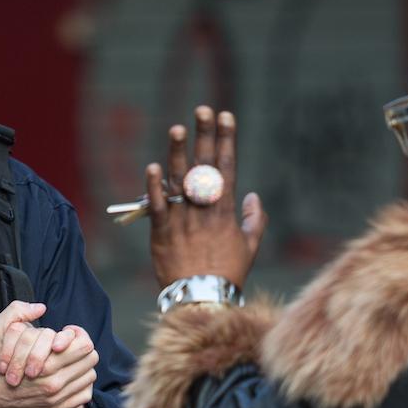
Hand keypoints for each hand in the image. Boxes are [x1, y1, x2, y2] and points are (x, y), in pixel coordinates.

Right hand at [0, 301, 98, 407]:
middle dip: (81, 350)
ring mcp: (56, 399)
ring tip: (68, 362)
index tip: (67, 335)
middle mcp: (54, 384)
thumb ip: (17, 312)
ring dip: (81, 367)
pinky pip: (83, 395)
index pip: (84, 345)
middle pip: (90, 360)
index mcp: (45, 364)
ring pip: (89, 377)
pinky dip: (79, 386)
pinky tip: (67, 379)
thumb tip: (40, 308)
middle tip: (69, 347)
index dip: (77, 336)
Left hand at [146, 105, 267, 289]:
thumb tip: (253, 197)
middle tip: (203, 109)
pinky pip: (157, 205)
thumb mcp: (249, 247)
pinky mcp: (161, 231)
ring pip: (179, 180)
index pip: (227, 166)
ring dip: (178, 153)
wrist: (202, 298)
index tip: (225, 116)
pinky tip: (153, 167)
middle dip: (205, 135)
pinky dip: (154, 187)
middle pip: (204, 165)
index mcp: (225, 210)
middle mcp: (203, 209)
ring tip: (178, 128)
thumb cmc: (227, 274)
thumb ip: (253, 220)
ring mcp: (182, 219)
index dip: (226, 139)